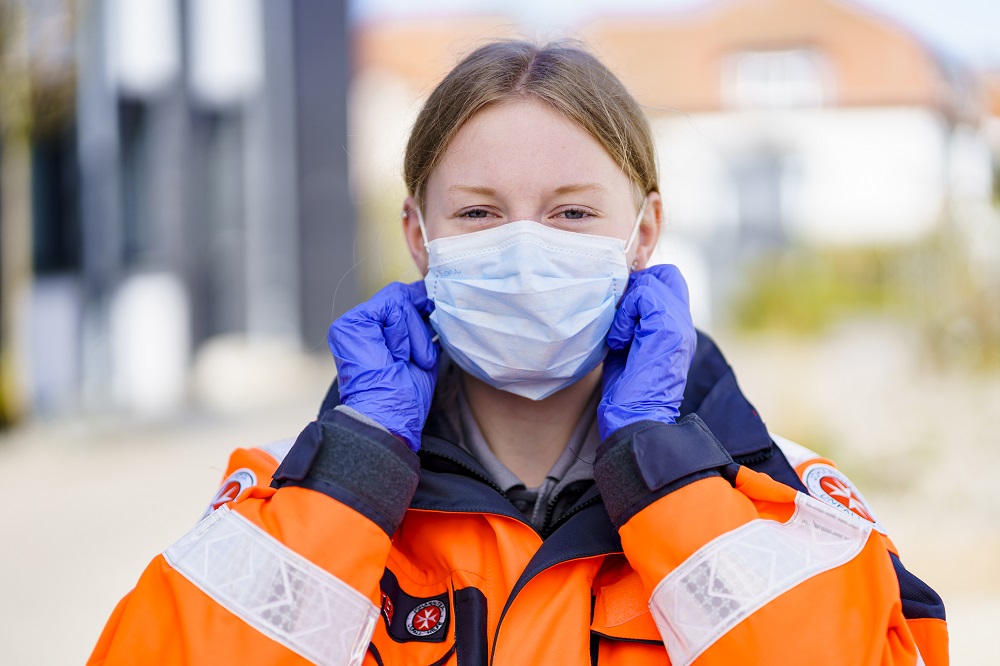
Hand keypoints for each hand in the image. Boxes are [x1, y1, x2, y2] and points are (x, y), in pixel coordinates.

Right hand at [327, 281, 438, 451]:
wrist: (388, 416)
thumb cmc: (405, 395)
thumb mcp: (420, 352)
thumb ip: (420, 325)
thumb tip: (430, 296)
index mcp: (375, 333)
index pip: (401, 302)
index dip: (421, 306)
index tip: (435, 317)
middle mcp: (361, 325)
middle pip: (401, 298)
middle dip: (420, 326)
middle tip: (419, 357)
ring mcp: (353, 322)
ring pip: (399, 301)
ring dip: (414, 335)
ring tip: (407, 362)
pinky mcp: (351, 323)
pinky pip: (392, 307)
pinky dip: (403, 333)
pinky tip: (396, 355)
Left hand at [598, 265, 695, 439]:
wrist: (635, 418)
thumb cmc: (626, 390)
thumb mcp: (628, 346)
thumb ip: (632, 321)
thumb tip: (617, 296)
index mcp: (676, 328)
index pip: (670, 280)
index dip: (643, 283)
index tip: (622, 309)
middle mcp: (684, 323)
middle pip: (667, 273)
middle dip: (638, 285)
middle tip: (621, 315)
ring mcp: (680, 324)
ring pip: (652, 281)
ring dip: (627, 305)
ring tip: (619, 336)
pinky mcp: (669, 328)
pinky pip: (645, 295)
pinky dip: (625, 314)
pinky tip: (620, 341)